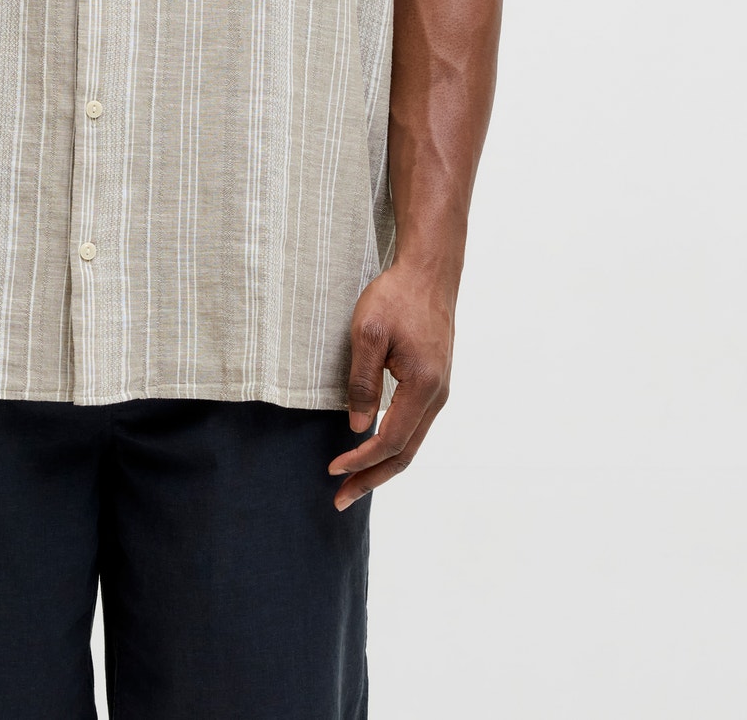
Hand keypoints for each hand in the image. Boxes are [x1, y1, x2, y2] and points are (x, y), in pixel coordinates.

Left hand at [328, 260, 453, 510]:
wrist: (430, 272)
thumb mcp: (369, 333)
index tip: (332, 469)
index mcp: (423, 386)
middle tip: (340, 500)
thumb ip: (363, 382)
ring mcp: (439, 390)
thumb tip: (357, 427)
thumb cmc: (396, 297)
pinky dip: (393, 446)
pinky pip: (414, 425)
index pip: (391, 440)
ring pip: (412, 442)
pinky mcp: (434, 382)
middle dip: (372, 479)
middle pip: (406, 454)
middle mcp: (437, 396)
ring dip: (382, 466)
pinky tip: (373, 449)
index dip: (362, 460)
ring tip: (353, 482)